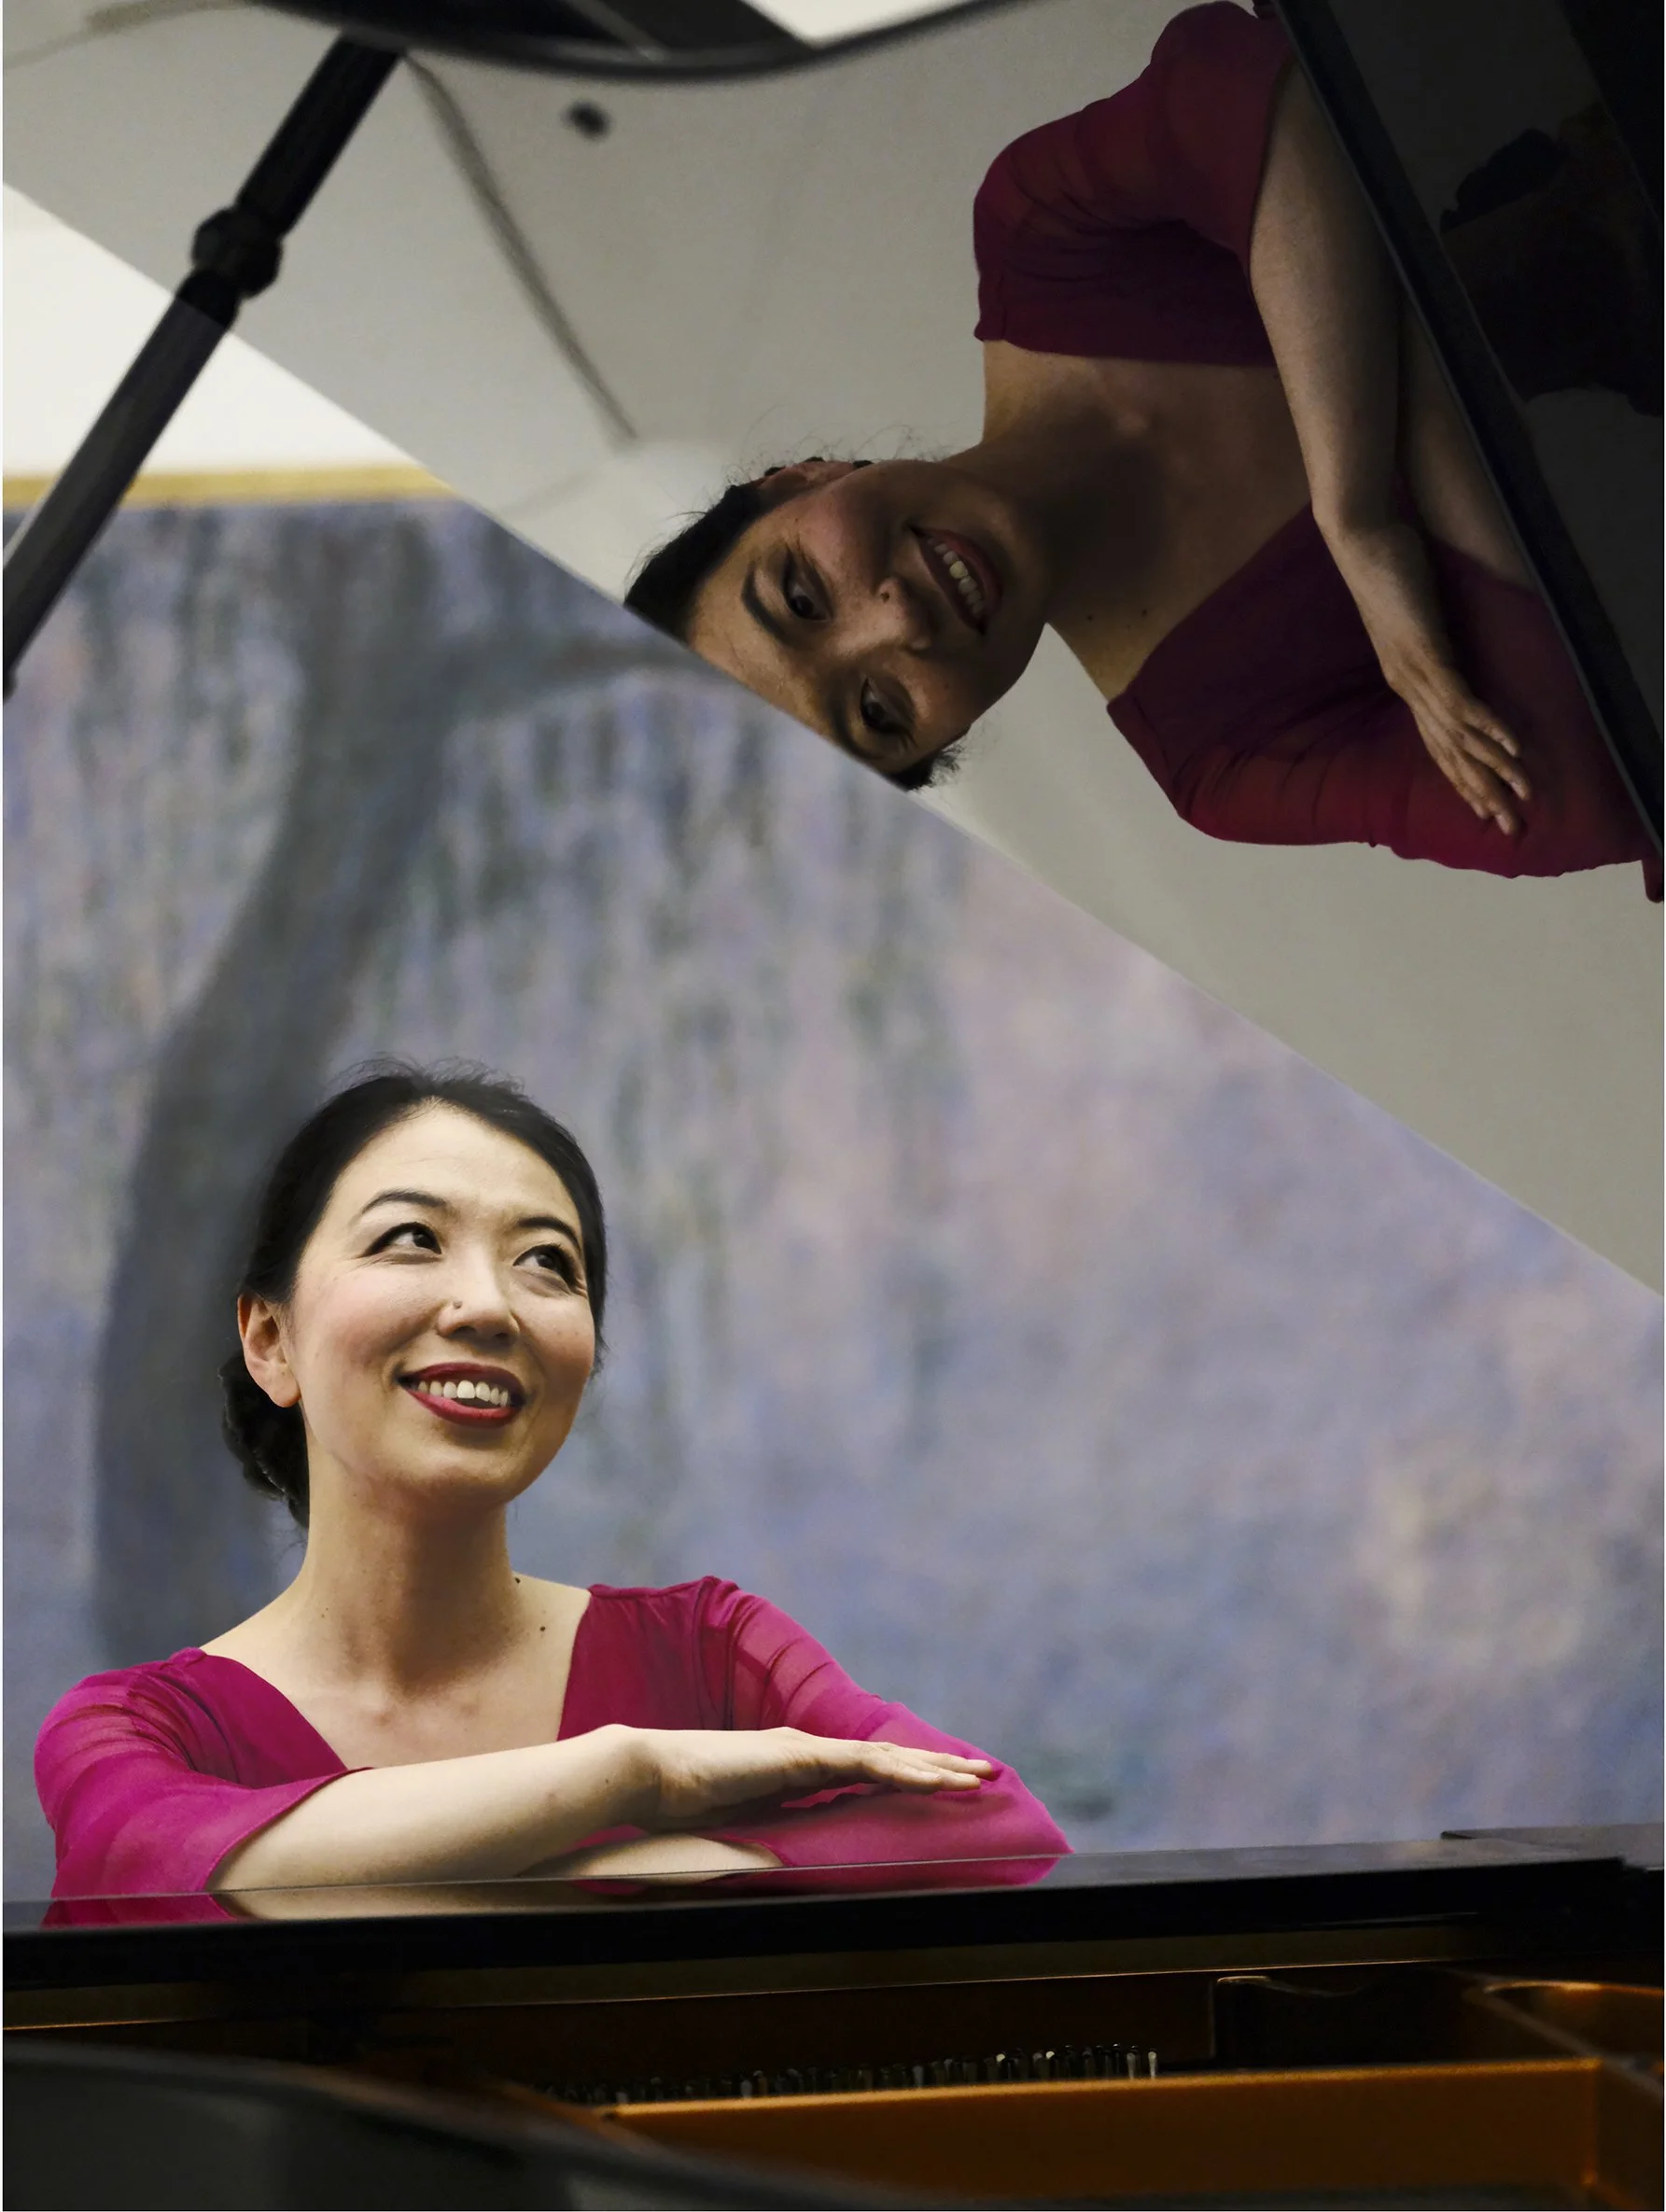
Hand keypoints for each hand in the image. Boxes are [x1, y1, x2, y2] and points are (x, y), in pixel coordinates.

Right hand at [627, 1726, 992, 1829]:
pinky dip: (908, 1772)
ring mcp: (807, 1749)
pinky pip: (868, 1764)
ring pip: (889, 1757)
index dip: (907, 1775)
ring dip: (937, 1767)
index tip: (944, 1786)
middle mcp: (809, 1751)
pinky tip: (940, 1781)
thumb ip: (769, 1835)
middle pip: (889, 1759)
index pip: (865, 1770)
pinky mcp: (803, 1755)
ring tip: (979, 1775)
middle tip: (984, 1773)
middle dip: (938, 1766)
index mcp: (797, 1768)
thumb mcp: (739, 1827)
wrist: (649, 1777)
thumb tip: (786, 1863)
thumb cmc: (682, 1807)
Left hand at [1324, 518, 1531, 833]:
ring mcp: (1417, 674)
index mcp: (1407, 683)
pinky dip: (1486, 726)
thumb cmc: (1388, 571)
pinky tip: (1508, 748)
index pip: (1438, 744)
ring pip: (1458, 737)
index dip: (1464, 779)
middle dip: (1481, 794)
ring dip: (1493, 769)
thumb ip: (1434, 642)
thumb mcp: (1415, 618)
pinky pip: (1460, 700)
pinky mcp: (1427, 653)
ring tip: (1521, 796)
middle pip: (1448, 755)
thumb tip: (1451, 655)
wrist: (1361, 538)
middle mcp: (1409, 688)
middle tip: (1509, 829)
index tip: (1486, 809)